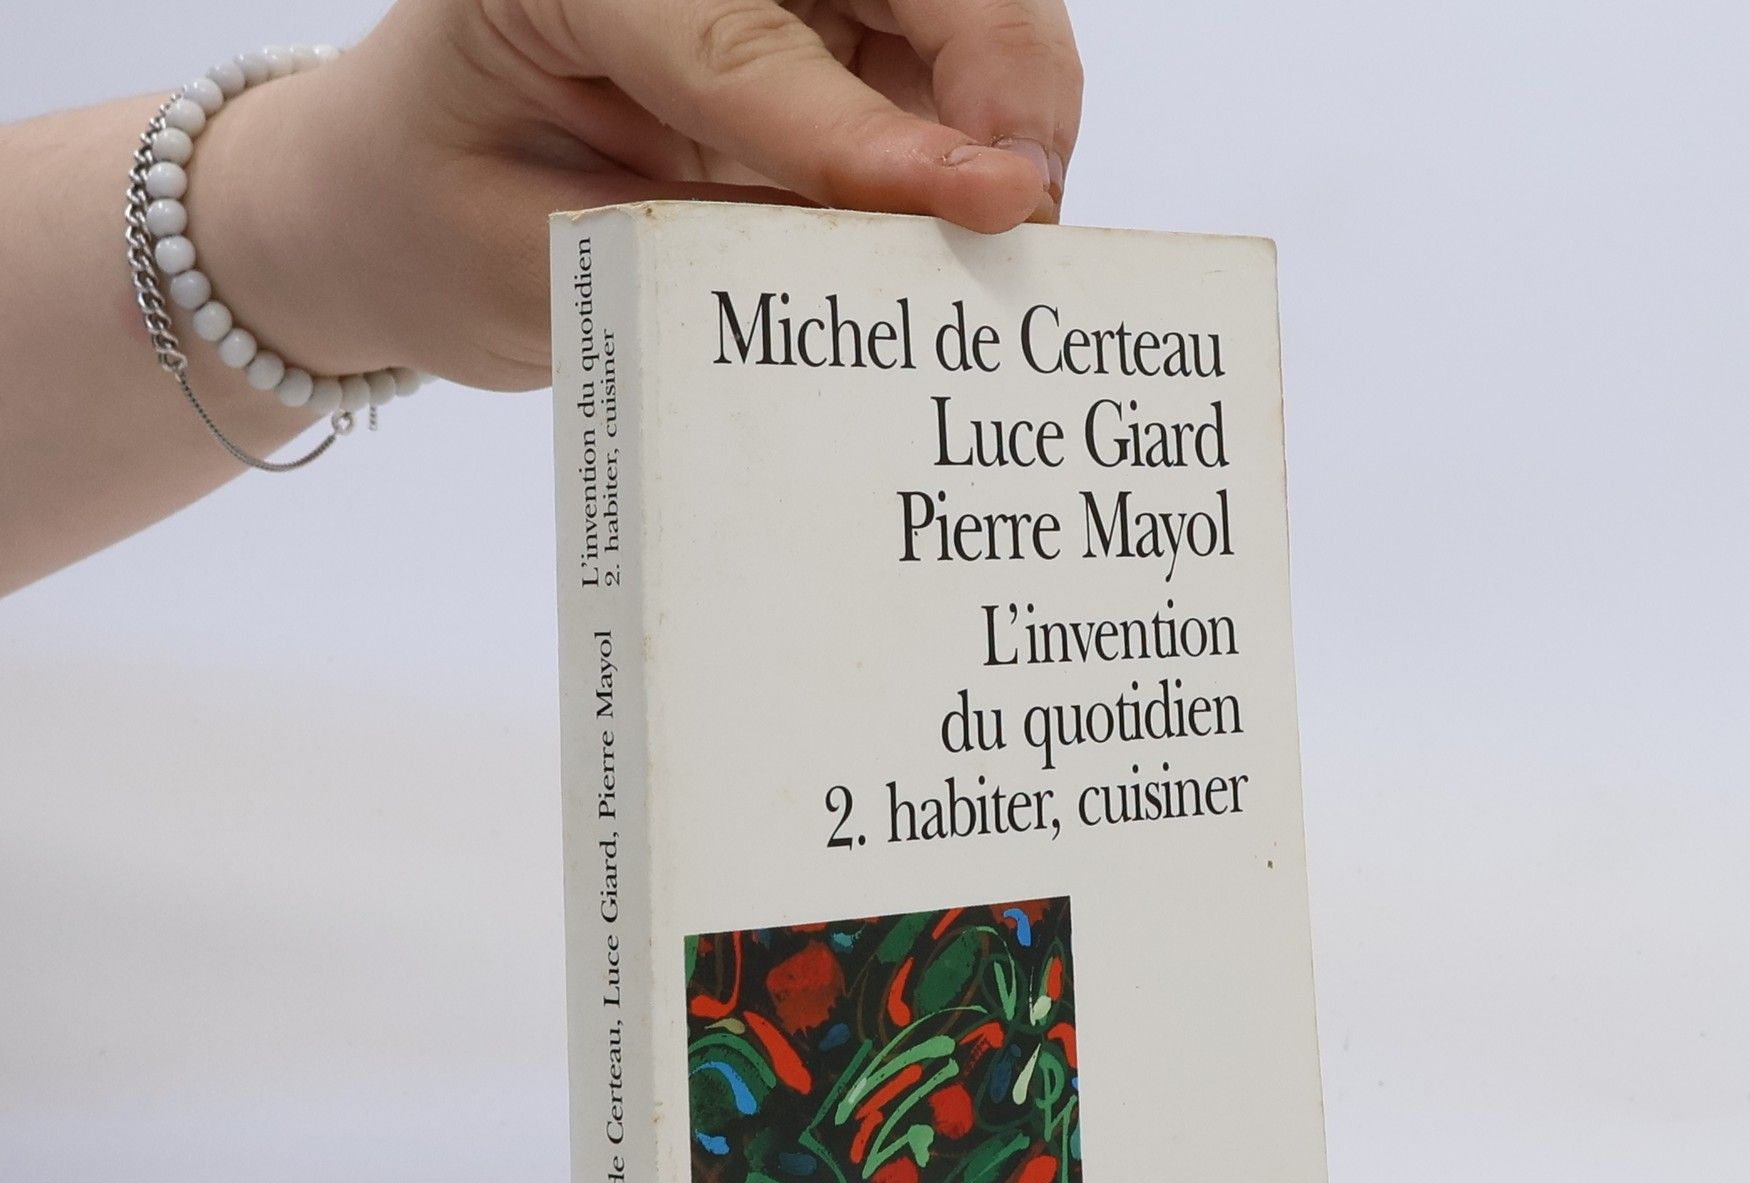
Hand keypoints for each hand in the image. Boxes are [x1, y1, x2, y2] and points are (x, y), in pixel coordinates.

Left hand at [189, 0, 1083, 391]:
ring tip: (1016, 227)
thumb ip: (679, 257)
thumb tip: (860, 267)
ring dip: (1004, 105)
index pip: (733, 34)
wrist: (401, 202)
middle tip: (1026, 208)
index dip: (862, 130)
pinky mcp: (808, 26)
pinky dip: (979, 136)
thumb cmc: (433, 222)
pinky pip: (933, 59)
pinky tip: (984, 213)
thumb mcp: (526, 263)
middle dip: (993, 73)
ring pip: (945, 0)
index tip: (974, 202)